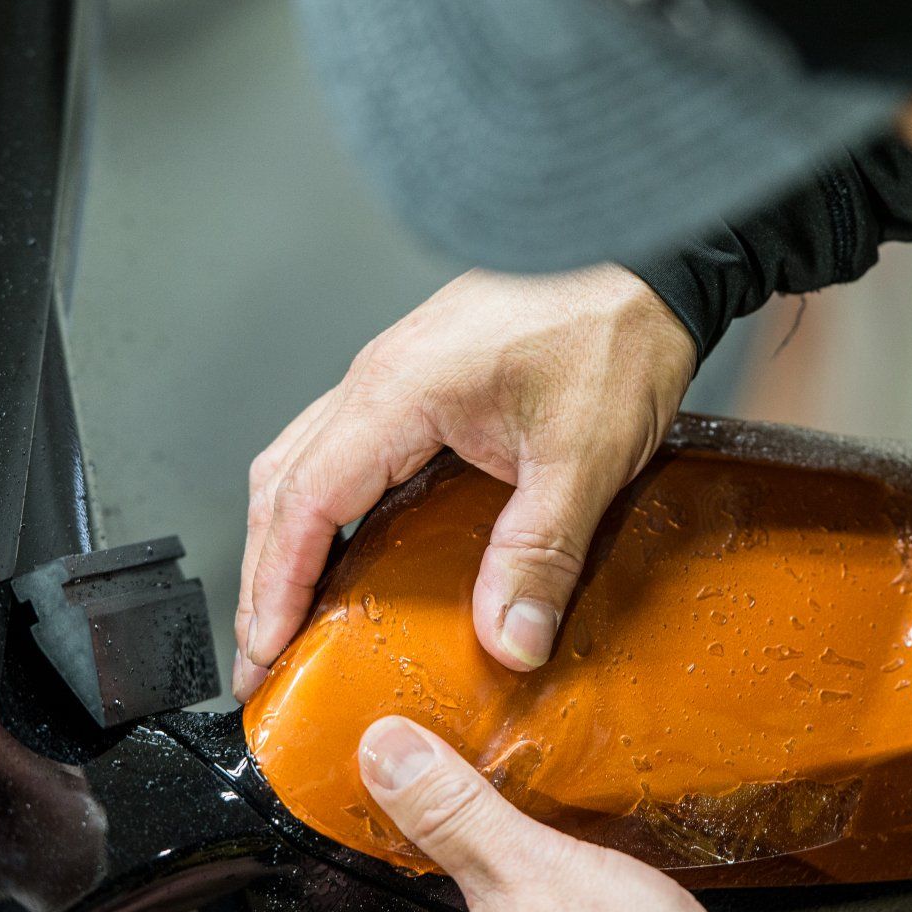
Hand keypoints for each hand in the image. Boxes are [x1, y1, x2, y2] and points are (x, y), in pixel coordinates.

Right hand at [235, 265, 696, 698]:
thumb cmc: (615, 328)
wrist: (649, 255)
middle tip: (262, 655)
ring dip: (288, 541)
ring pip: (305, 462)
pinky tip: (351, 550)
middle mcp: (379, 377)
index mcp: (397, 392)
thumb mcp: (584, 458)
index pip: (302, 503)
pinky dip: (328, 509)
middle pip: (282, 485)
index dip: (275, 585)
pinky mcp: (425, 377)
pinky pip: (347, 448)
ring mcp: (397, 373)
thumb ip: (540, 554)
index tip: (265, 650)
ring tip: (292, 614)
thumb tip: (510, 639)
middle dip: (263, 576)